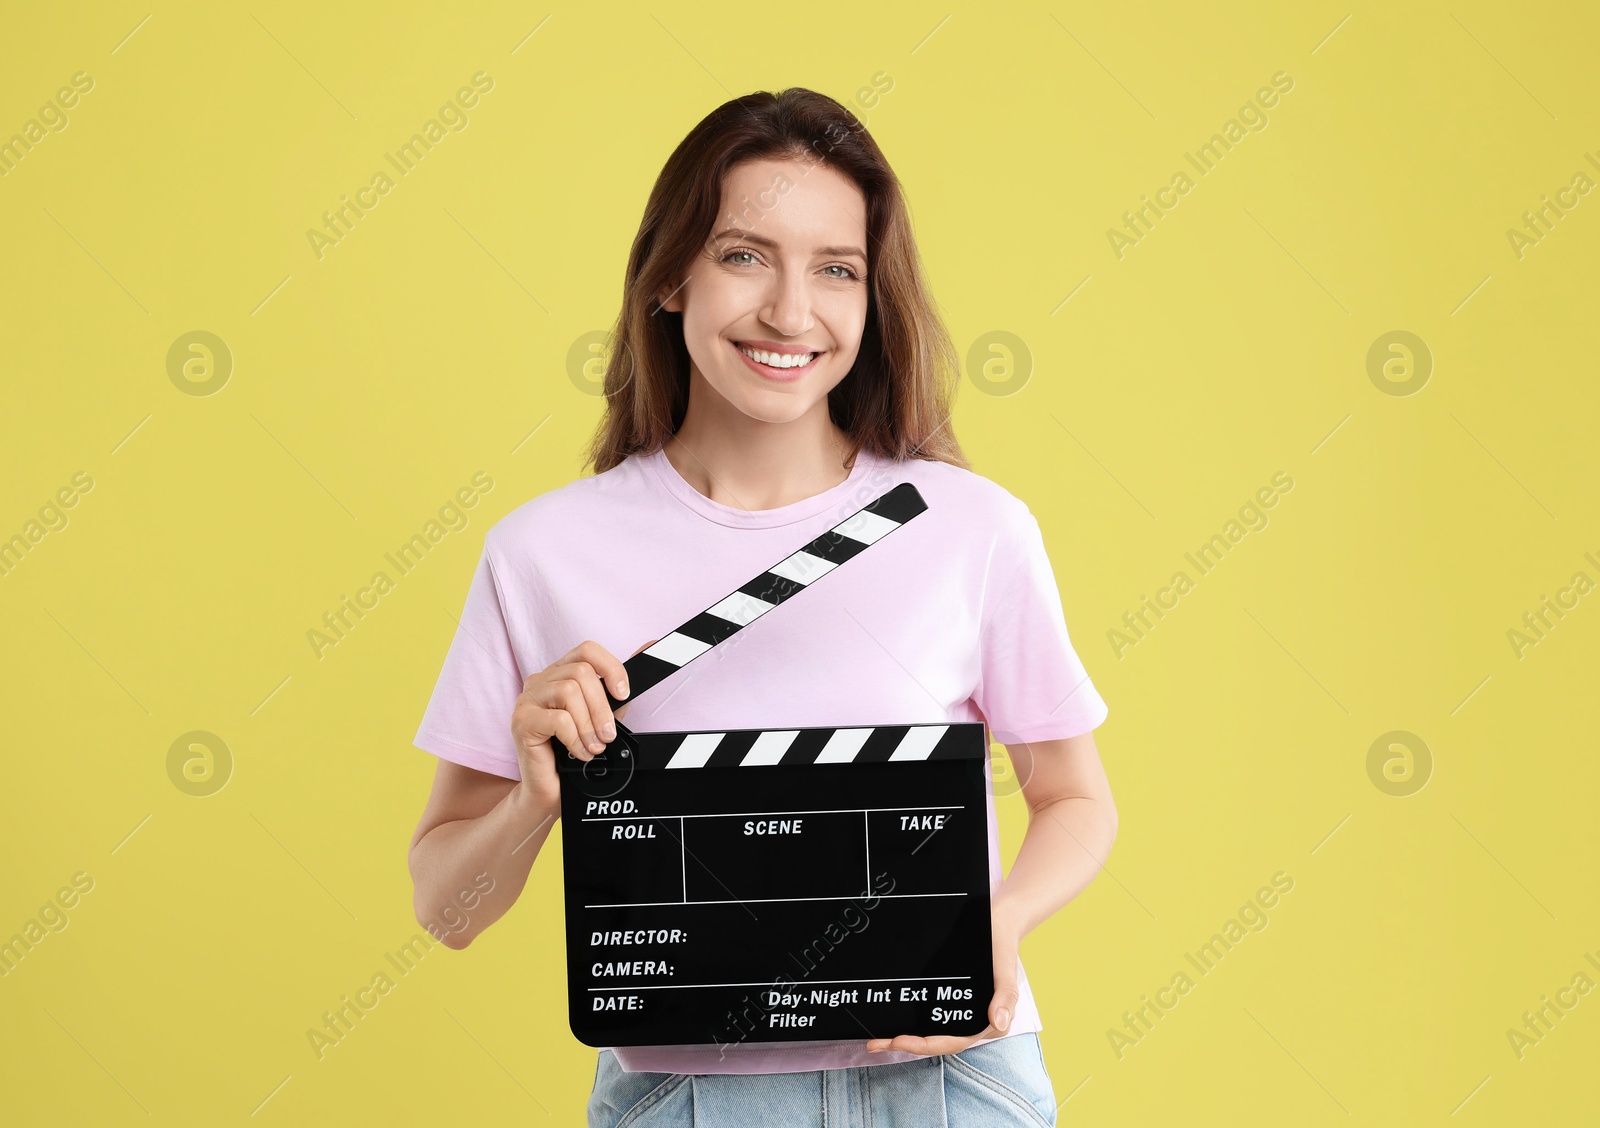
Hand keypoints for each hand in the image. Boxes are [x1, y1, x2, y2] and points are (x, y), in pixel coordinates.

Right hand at [510, 639, 645, 810]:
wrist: (554, 789)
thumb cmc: (577, 750)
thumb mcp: (603, 714)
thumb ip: (618, 686)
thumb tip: (650, 646)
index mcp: (560, 673)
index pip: (587, 650)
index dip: (610, 668)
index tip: (623, 693)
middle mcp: (541, 681)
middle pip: (581, 673)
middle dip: (602, 707)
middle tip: (608, 734)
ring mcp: (527, 699)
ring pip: (569, 692)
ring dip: (589, 725)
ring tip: (593, 746)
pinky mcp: (521, 721)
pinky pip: (558, 719)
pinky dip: (575, 739)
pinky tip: (578, 752)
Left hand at [865, 895, 1023, 1056]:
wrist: (997, 923)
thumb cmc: (1002, 947)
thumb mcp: (1006, 969)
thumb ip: (1005, 996)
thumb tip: (998, 1022)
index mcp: (987, 1023)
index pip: (953, 1042)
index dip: (925, 1045)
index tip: (900, 1040)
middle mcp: (970, 1021)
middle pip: (936, 1040)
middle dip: (906, 1044)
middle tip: (876, 1043)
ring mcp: (957, 1010)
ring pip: (929, 1029)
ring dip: (903, 1035)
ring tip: (876, 1038)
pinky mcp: (947, 996)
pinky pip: (927, 1012)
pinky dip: (909, 1018)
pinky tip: (890, 1017)